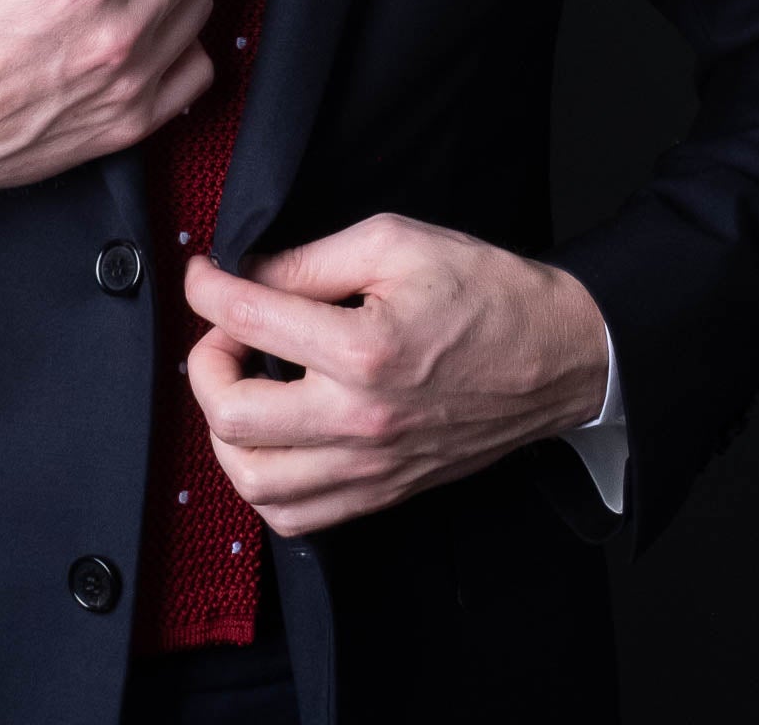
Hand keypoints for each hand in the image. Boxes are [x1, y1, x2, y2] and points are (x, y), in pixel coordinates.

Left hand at [183, 211, 610, 537]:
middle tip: (223, 332)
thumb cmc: (485, 292)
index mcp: (364, 348)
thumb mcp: (398, 243)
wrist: (555, 355)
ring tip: (243, 386)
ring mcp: (370, 467)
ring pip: (253, 479)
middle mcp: (359, 419)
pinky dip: (263, 481)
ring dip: (226, 430)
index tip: (202, 275)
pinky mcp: (381, 493)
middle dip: (206, 364)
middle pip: (231, 415)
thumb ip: (314, 260)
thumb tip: (249, 276)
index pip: (249, 320)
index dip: (208, 289)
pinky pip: (294, 516)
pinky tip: (274, 436)